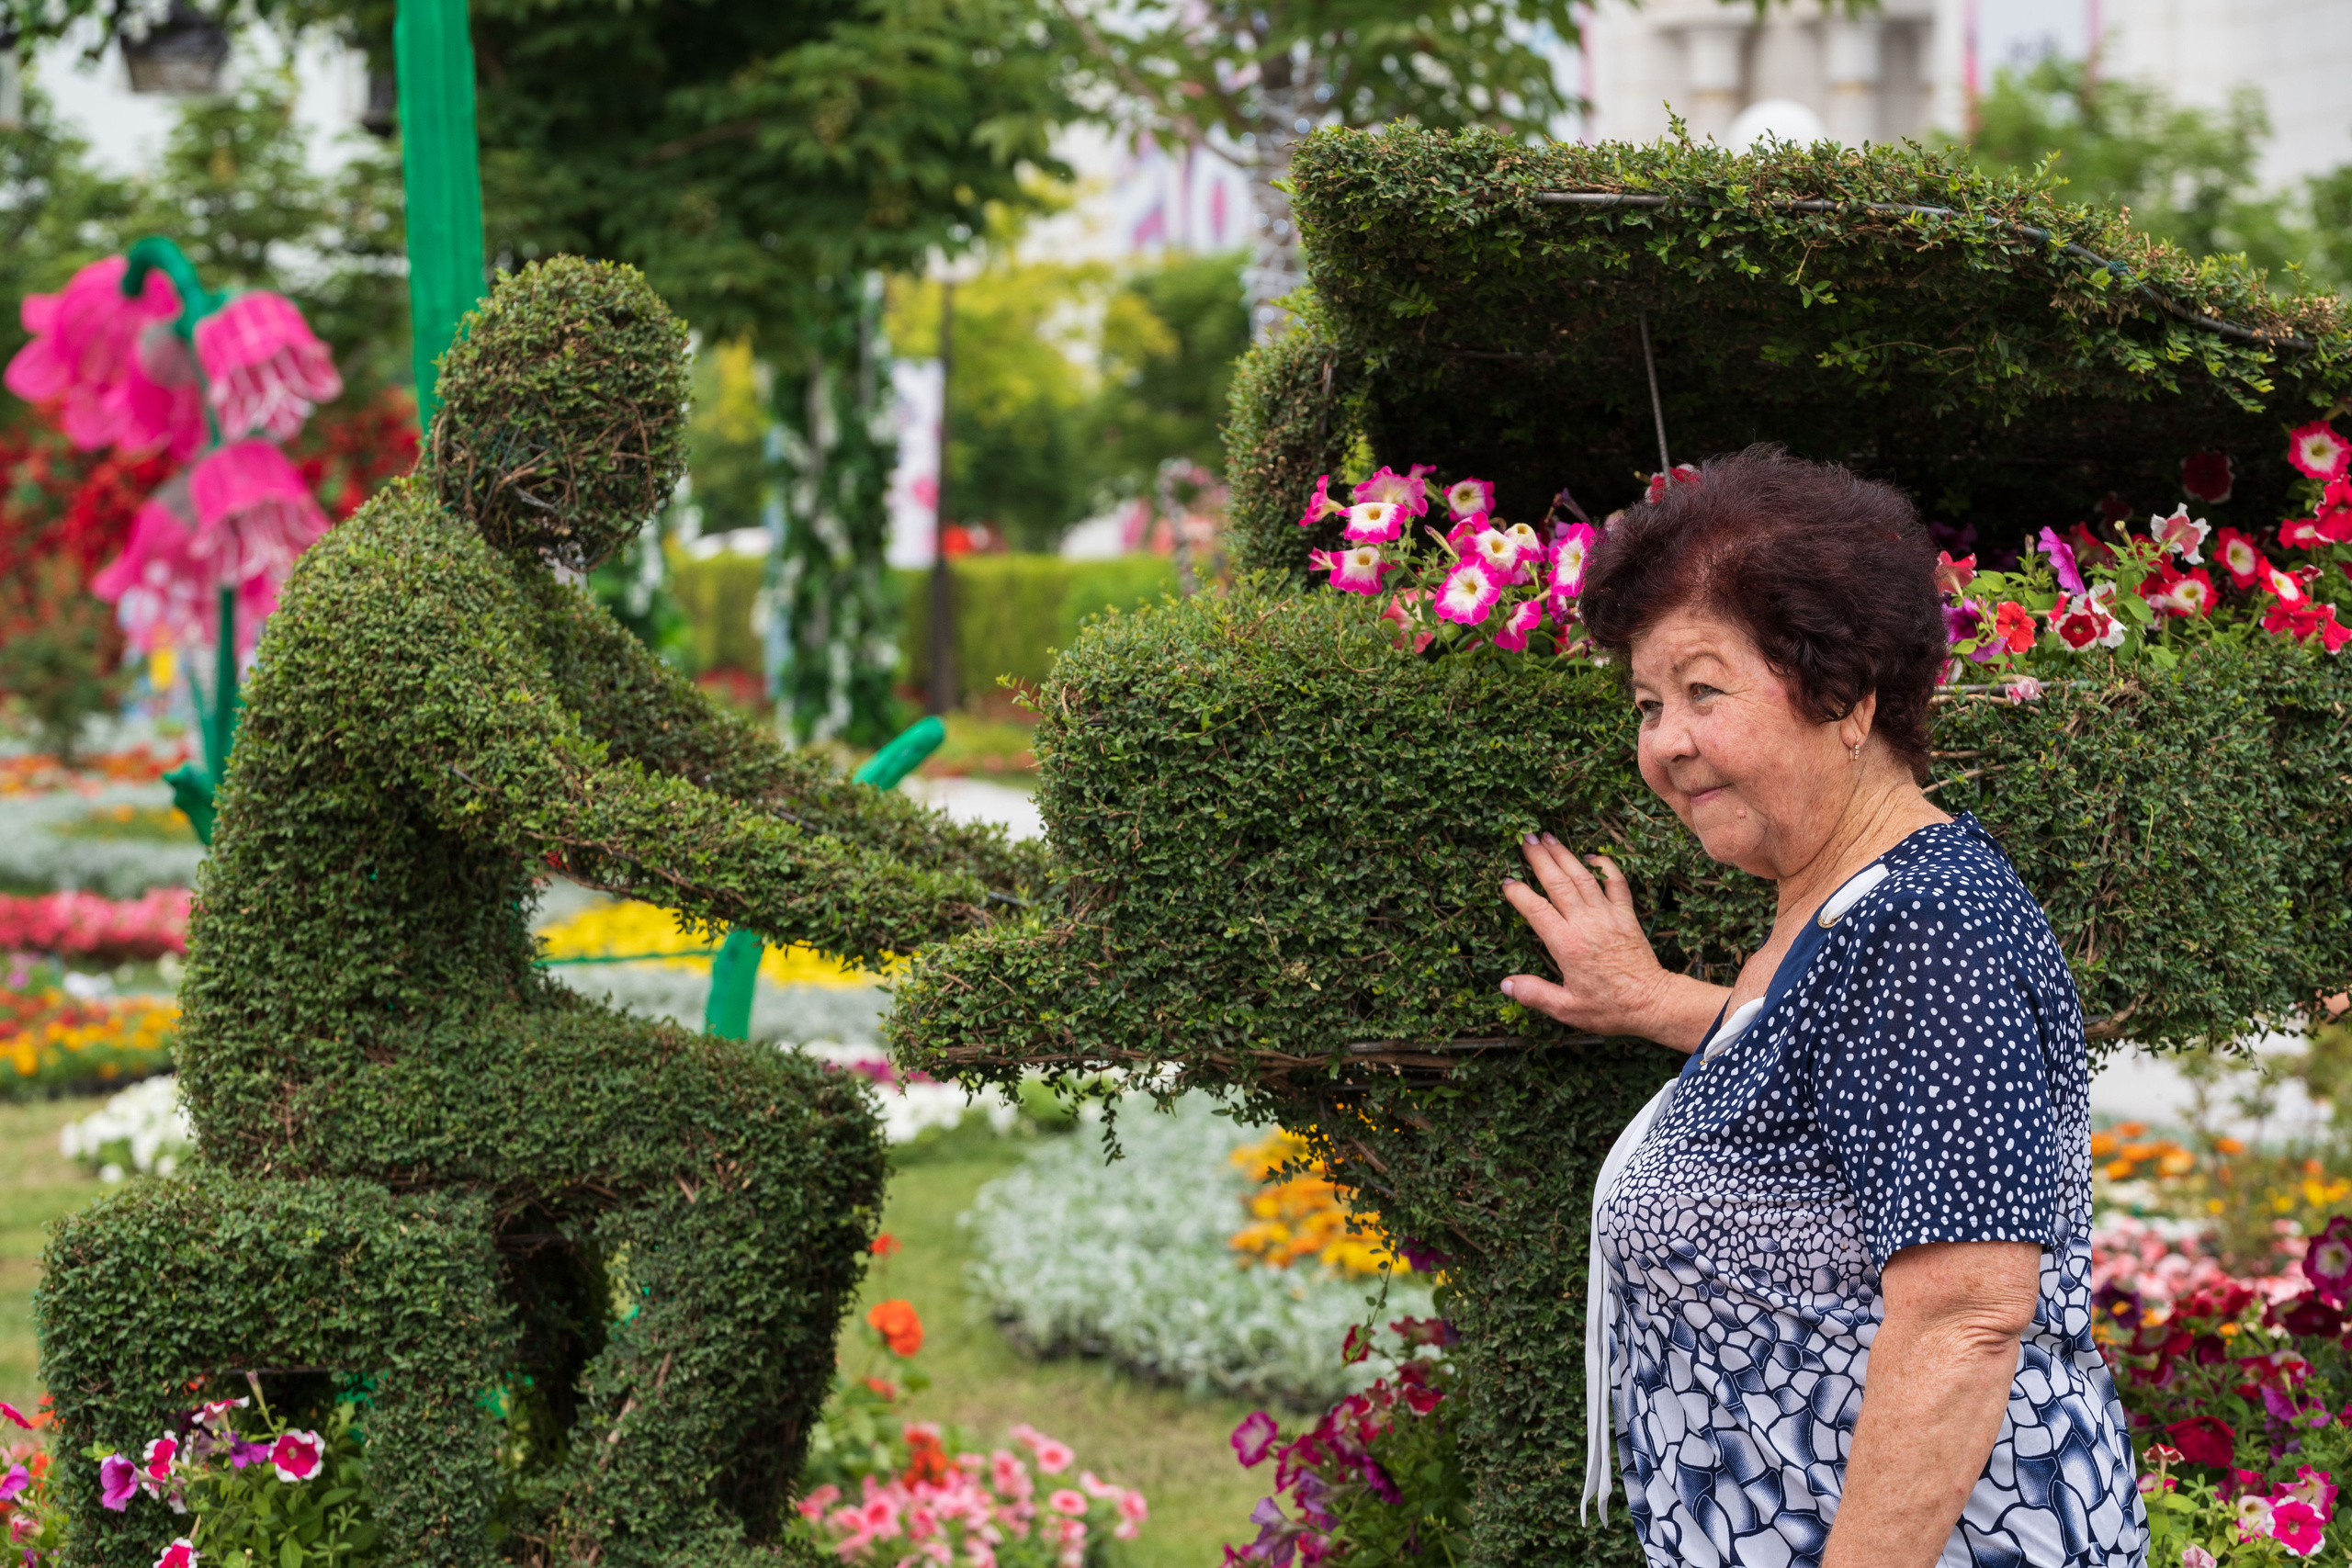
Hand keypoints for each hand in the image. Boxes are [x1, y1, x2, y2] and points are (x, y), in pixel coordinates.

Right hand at [1499, 835, 1721, 1049]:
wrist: (1652, 1002)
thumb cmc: (1610, 1007)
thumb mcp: (1567, 1009)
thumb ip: (1535, 994)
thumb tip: (1505, 984)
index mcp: (1567, 945)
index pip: (1536, 910)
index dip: (1519, 893)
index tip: (1506, 882)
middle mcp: (1586, 924)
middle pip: (1558, 882)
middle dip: (1540, 858)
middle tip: (1525, 838)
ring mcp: (1608, 916)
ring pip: (1582, 877)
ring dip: (1564, 855)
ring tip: (1548, 837)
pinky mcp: (1626, 915)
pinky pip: (1616, 883)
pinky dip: (1605, 866)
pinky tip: (1593, 855)